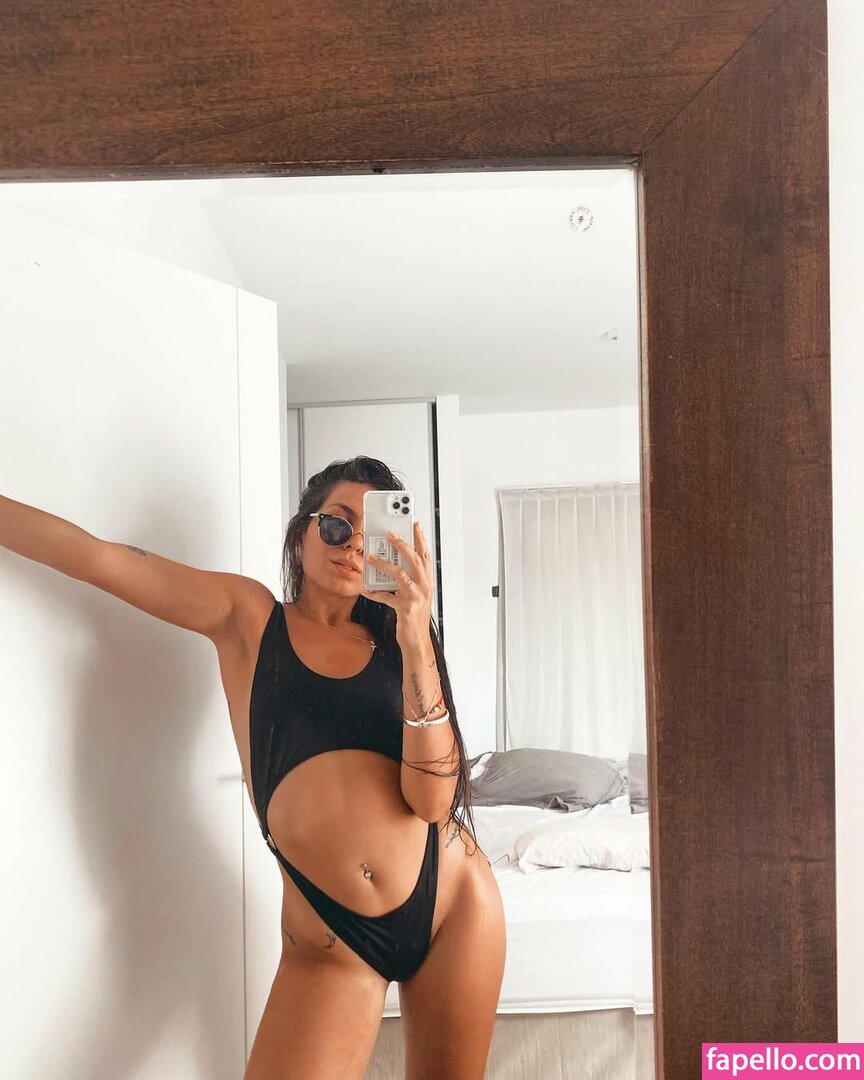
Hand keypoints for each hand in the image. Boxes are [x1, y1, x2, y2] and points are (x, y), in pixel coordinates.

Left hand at [359, 520, 432, 642]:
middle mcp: (424, 586)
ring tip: (371, 558)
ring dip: (383, 564)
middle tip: (390, 534)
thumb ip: (408, 579)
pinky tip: (364, 589)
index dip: (420, 539)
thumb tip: (391, 563)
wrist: (417, 641)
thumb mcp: (416, 595)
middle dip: (402, 544)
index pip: (425, 555)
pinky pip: (386, 597)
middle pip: (414, 559)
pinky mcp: (405, 608)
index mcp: (427, 581)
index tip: (415, 525)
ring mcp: (416, 597)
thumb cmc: (414, 617)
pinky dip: (373, 593)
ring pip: (400, 574)